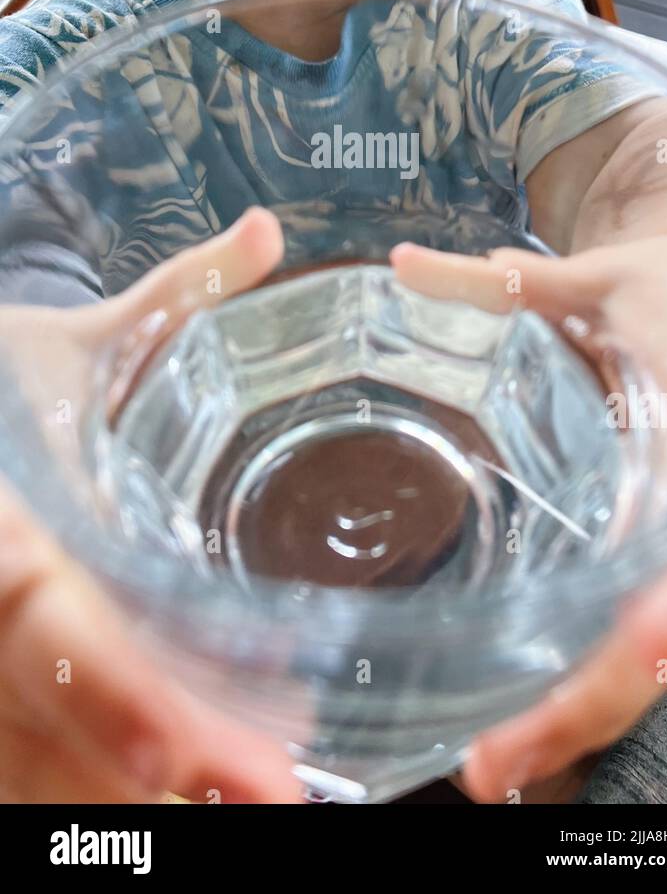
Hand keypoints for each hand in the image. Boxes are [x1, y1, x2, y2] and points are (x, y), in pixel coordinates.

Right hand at [0, 207, 302, 802]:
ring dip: (140, 794)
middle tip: (277, 796)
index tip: (243, 763)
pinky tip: (190, 784)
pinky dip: (102, 782)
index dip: (135, 708)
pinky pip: (27, 757)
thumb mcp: (71, 343)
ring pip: (28, 766)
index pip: (54, 632)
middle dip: (166, 775)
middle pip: (53, 728)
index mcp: (3, 527)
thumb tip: (265, 231)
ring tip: (260, 795)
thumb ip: (174, 296)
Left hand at [390, 230, 666, 801]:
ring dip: (587, 711)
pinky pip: (648, 630)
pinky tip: (532, 718)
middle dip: (591, 705)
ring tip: (498, 761)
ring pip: (664, 650)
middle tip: (493, 764)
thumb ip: (507, 289)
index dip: (655, 619)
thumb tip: (403, 268)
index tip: (606, 666)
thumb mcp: (599, 283)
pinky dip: (596, 680)